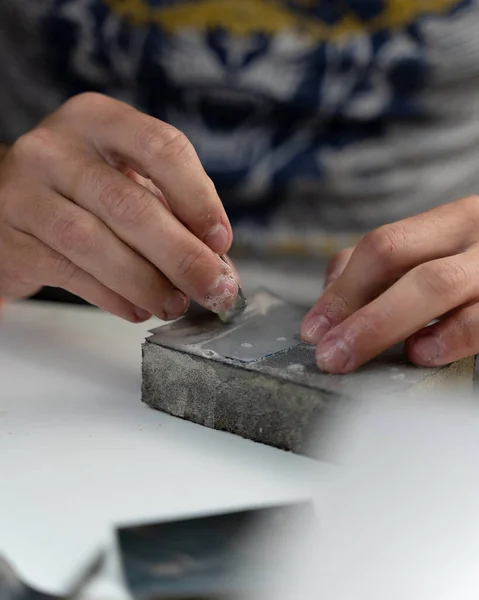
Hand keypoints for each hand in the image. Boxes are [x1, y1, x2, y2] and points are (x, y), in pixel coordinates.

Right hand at [0, 93, 236, 321]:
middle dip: (181, 255)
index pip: (160, 147)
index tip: (220, 241)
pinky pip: (70, 273)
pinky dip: (112, 297)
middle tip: (212, 288)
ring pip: (95, 243)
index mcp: (98, 120)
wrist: (9, 203)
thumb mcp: (128, 182)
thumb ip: (174, 216)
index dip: (198, 198)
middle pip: (130, 205)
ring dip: (146, 283)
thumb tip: (219, 269)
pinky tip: (137, 308)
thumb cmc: (83, 192)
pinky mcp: (12, 239)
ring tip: (174, 304)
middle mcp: (57, 149)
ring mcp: (26, 192)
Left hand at [301, 197, 478, 371]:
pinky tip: (423, 353)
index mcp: (457, 220)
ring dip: (386, 323)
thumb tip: (333, 289)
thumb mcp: (446, 249)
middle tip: (327, 355)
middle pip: (405, 262)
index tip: (313, 330)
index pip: (385, 245)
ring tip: (353, 355)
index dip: (344, 289)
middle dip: (356, 312)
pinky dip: (452, 335)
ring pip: (439, 284)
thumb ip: (390, 263)